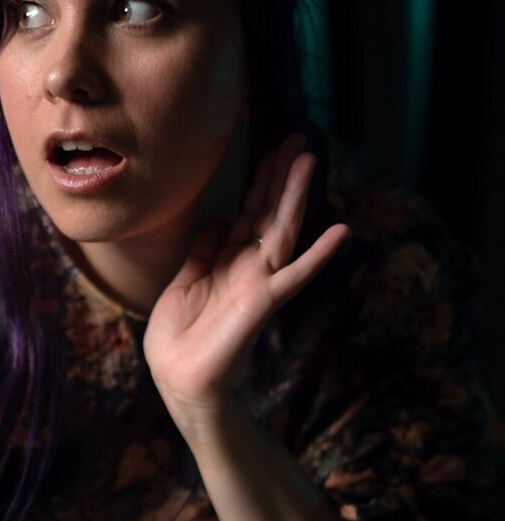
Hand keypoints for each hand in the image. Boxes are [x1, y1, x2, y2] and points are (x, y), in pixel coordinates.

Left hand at [143, 133, 351, 431]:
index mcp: (228, 261)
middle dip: (282, 176)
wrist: (178, 382)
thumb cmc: (179, 340)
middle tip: (298, 138)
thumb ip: (202, 252)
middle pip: (269, 212)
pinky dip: (319, 255)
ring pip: (282, 230)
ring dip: (296, 196)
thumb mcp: (183, 283)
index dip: (261, 180)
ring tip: (310, 160)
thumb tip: (218, 219)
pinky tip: (342, 232)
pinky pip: (294, 276)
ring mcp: (259, 283)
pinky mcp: (262, 303)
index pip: (249, 212)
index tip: (274, 148)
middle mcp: (248, 268)